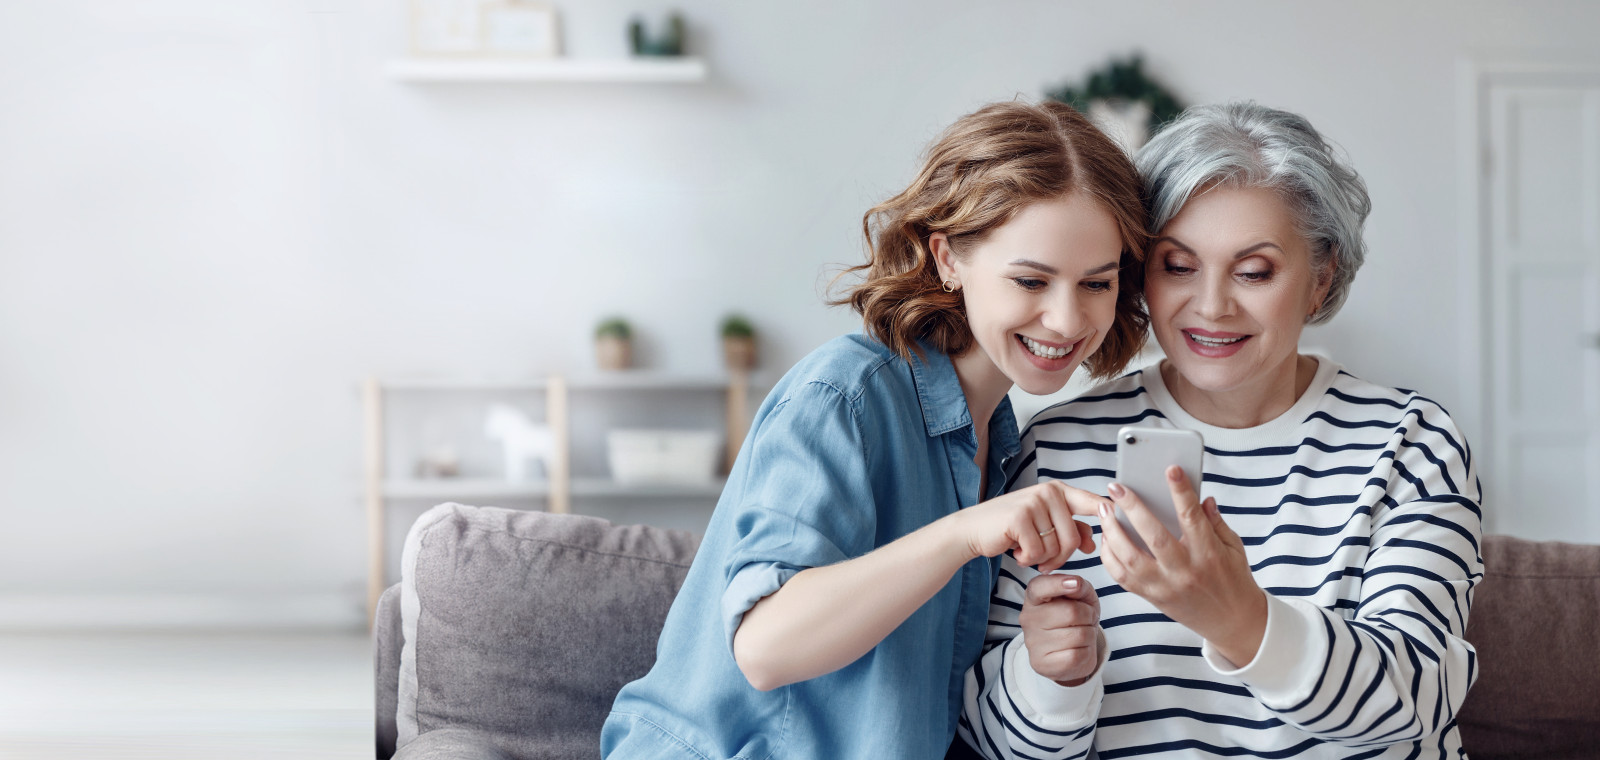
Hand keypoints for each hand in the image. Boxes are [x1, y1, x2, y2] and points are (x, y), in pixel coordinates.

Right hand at [952, 481, 1104, 573]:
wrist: (973, 529)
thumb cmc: (1011, 529)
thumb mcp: (1044, 526)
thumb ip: (1070, 530)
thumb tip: (1094, 542)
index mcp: (1058, 490)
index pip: (1092, 502)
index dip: (1109, 512)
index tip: (1121, 516)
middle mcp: (1048, 492)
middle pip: (1073, 537)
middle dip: (1060, 557)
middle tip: (1043, 561)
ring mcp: (1034, 502)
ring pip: (1056, 547)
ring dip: (1042, 559)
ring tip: (1026, 552)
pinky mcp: (1020, 517)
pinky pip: (1038, 551)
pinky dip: (1027, 559)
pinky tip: (1016, 551)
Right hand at [1018, 573, 1101, 685]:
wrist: (1070, 652)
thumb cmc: (1074, 619)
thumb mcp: (1081, 597)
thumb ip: (1079, 585)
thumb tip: (1075, 584)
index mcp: (1034, 598)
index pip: (1039, 587)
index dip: (1058, 584)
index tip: (1075, 584)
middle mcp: (1028, 618)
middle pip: (1071, 612)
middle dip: (1089, 615)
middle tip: (1087, 618)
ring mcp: (1033, 642)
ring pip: (1078, 635)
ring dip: (1089, 634)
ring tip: (1081, 634)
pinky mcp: (1042, 664)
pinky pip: (1077, 655)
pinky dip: (1086, 652)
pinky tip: (1078, 650)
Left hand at [1098, 465, 1267, 666]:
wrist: (1233, 623)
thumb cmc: (1234, 580)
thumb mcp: (1234, 548)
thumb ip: (1216, 522)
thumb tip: (1202, 497)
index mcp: (1209, 555)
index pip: (1192, 518)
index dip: (1181, 492)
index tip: (1170, 469)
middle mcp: (1185, 571)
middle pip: (1153, 536)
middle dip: (1132, 508)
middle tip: (1116, 486)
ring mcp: (1165, 587)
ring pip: (1130, 558)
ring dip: (1113, 532)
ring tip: (1104, 510)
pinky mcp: (1152, 599)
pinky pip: (1122, 578)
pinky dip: (1110, 557)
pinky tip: (1107, 538)